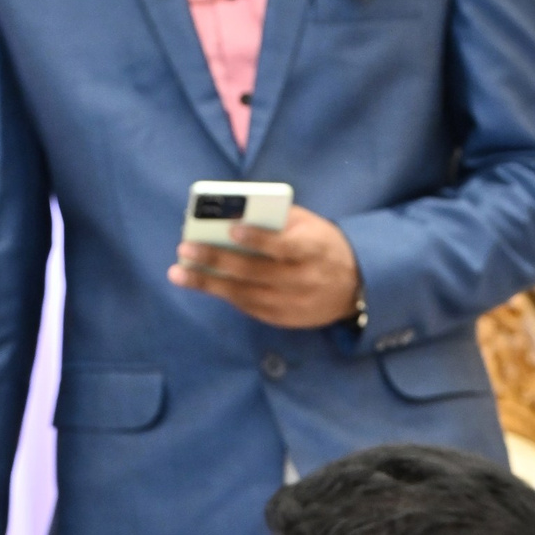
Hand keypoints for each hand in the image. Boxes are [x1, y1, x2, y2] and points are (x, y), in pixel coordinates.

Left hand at [169, 208, 360, 328]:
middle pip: (255, 272)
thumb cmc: (322, 246)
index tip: (231, 229)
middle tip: (186, 249)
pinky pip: (248, 307)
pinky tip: (203, 283)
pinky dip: (224, 294)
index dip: (258, 239)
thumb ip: (278, 219)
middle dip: (217, 260)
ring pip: (245, 294)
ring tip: (180, 273)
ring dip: (209, 284)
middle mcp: (303, 280)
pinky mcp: (284, 319)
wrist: (354, 287)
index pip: (284, 246)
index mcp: (313, 249)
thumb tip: (234, 215)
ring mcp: (292, 304)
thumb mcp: (310, 224)